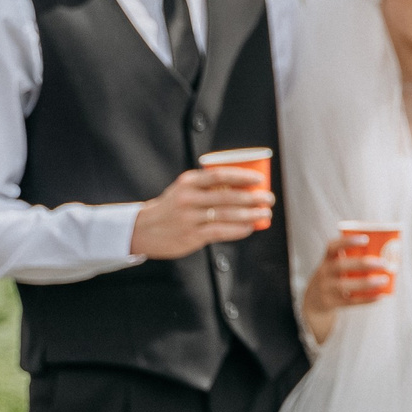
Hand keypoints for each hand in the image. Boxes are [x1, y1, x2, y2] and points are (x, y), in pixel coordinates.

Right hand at [130, 167, 271, 258]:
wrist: (142, 229)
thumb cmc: (172, 207)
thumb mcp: (184, 189)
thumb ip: (207, 186)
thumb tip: (244, 185)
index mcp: (188, 182)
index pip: (219, 175)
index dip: (242, 176)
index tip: (260, 179)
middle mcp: (188, 198)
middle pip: (228, 196)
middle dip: (253, 197)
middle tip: (269, 198)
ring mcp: (189, 218)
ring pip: (227, 215)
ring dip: (251, 214)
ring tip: (265, 213)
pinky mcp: (191, 236)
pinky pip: (220, 232)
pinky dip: (238, 230)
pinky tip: (249, 228)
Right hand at [301, 237, 393, 346]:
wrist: (313, 302)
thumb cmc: (334, 277)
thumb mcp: (334, 266)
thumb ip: (353, 259)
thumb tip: (391, 251)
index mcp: (326, 260)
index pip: (332, 247)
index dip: (347, 241)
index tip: (366, 238)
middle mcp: (323, 273)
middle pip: (341, 266)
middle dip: (363, 263)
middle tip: (384, 263)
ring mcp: (326, 289)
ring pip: (345, 286)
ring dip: (367, 283)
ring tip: (385, 280)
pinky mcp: (331, 303)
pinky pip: (350, 301)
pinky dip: (367, 299)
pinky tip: (381, 296)